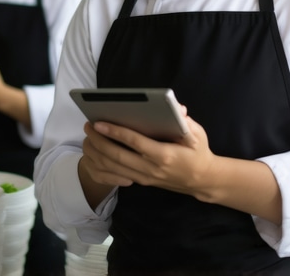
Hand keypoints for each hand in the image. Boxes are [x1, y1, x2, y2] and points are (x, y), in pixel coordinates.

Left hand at [79, 111, 213, 195]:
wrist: (202, 180)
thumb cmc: (198, 153)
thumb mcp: (197, 135)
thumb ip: (186, 122)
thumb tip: (177, 108)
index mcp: (164, 154)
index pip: (134, 142)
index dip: (116, 132)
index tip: (100, 123)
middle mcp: (151, 168)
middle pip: (118, 155)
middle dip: (100, 140)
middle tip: (88, 125)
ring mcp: (145, 177)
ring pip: (114, 167)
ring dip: (98, 151)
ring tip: (89, 135)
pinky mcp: (142, 181)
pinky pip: (118, 173)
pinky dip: (104, 163)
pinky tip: (96, 151)